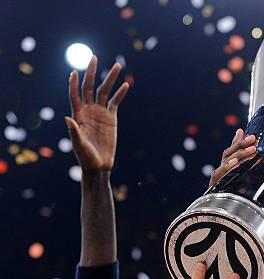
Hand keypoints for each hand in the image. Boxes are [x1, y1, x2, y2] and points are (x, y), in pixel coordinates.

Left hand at [65, 56, 128, 171]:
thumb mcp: (78, 143)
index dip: (73, 83)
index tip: (74, 71)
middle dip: (91, 72)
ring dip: (110, 78)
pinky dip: (121, 94)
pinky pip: (116, 102)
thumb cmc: (85, 156)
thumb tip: (67, 117)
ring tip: (117, 66)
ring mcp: (100, 113)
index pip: (74, 95)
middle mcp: (88, 110)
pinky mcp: (112, 118)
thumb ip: (73, 130)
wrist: (99, 165)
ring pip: (105, 91)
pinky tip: (125, 85)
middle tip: (93, 57)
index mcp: (78, 114)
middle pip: (90, 87)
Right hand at [209, 129, 256, 186]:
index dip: (240, 141)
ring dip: (240, 154)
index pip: (232, 149)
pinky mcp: (214, 183)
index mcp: (226, 164)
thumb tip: (240, 130)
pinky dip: (228, 167)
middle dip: (242, 145)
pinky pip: (221, 173)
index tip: (251, 135)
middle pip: (229, 153)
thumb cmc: (227, 187)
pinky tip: (236, 163)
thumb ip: (237, 152)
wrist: (216, 206)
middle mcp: (221, 167)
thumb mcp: (235, 169)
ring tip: (252, 150)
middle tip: (253, 139)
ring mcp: (218, 175)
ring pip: (227, 161)